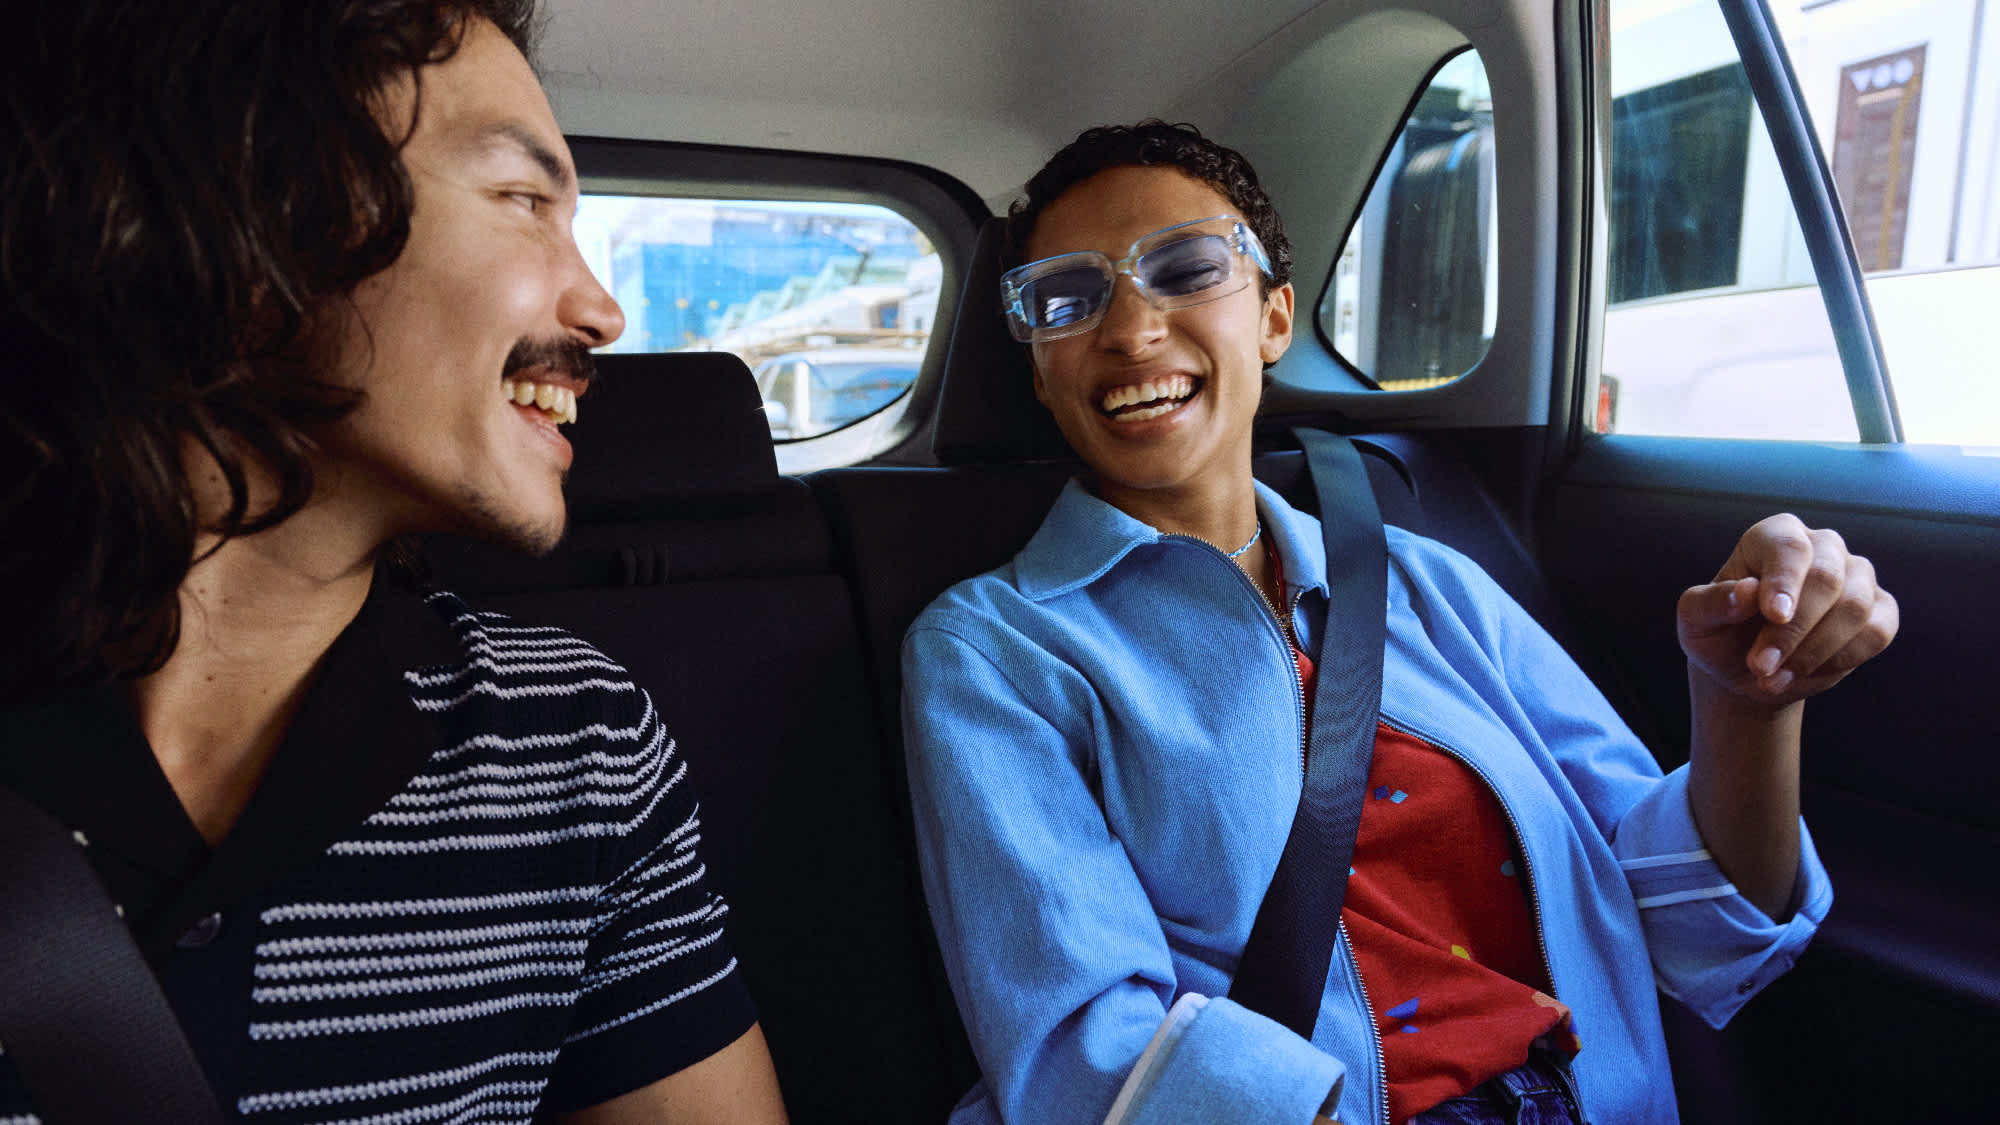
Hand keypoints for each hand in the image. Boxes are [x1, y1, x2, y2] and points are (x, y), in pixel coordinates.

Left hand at [1677, 514, 1897, 707]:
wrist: (1751, 669)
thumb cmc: (1719, 634)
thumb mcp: (1696, 621)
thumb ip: (1713, 602)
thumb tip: (1747, 592)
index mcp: (1775, 536)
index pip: (1789, 547)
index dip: (1784, 582)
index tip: (1775, 616)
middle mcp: (1822, 547)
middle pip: (1826, 579)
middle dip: (1793, 631)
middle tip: (1761, 667)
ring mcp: (1857, 576)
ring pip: (1855, 607)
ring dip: (1813, 651)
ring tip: (1773, 678)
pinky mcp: (1879, 610)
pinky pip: (1877, 632)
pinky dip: (1842, 659)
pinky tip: (1806, 672)